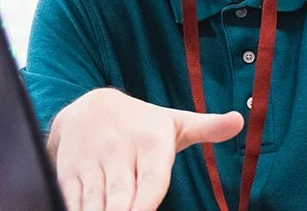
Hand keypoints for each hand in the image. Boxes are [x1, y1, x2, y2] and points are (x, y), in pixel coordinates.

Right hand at [47, 88, 243, 210]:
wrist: (88, 106)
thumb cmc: (141, 124)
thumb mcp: (175, 122)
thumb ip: (207, 128)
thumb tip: (239, 120)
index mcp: (150, 142)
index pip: (151, 178)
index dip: (147, 200)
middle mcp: (118, 151)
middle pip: (120, 196)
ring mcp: (91, 163)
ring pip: (93, 201)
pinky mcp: (67, 173)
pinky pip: (70, 199)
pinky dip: (75, 210)